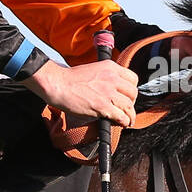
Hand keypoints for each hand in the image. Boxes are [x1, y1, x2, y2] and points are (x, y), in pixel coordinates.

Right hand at [23, 59, 138, 126]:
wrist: (58, 84)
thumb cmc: (70, 79)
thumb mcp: (93, 69)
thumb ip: (106, 77)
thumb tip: (113, 89)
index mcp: (110, 67)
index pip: (133, 78)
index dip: (132, 90)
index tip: (128, 96)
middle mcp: (112, 78)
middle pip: (133, 93)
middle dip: (132, 103)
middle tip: (127, 110)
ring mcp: (108, 92)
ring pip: (129, 106)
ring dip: (130, 116)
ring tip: (128, 121)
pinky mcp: (103, 106)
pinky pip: (121, 116)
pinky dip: (124, 122)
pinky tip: (122, 124)